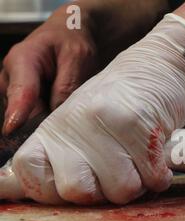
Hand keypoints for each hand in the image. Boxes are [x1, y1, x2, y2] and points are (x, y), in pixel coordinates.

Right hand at [0, 6, 98, 135]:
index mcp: (22, 59)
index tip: (13, 128)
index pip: (21, 90)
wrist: (71, 33)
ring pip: (31, 119)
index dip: (18, 111)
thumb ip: (68, 85)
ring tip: (71, 107)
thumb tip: (58, 113)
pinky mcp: (24, 103)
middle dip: (45, 121)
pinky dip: (52, 120)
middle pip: (25, 111)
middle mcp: (11, 78)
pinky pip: (37, 120)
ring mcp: (15, 92)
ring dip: (51, 120)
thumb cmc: (72, 40)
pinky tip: (65, 112)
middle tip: (71, 119)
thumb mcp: (78, 56)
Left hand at [4, 14, 184, 204]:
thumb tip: (27, 194)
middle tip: (118, 171)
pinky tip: (159, 160)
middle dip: (106, 192)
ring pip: (122, 190)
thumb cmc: (121, 104)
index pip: (29, 173)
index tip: (79, 181)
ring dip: (139, 183)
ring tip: (141, 160)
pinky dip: (161, 176)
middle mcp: (74, 123)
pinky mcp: (139, 125)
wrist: (159, 67)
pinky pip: (153, 179)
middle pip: (78, 191)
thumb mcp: (80, 125)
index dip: (52, 190)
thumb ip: (59, 159)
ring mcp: (106, 122)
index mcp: (54, 126)